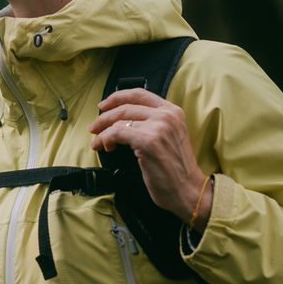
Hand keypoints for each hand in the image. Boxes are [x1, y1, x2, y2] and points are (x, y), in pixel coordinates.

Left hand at [89, 87, 209, 225]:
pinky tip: (106, 147)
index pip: (140, 93)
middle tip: (94, 127)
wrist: (188, 190)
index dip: (117, 97)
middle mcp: (167, 115)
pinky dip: (106, 139)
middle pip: (126, 106)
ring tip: (97, 141)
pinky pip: (117, 133)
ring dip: (102, 131)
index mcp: (173, 111)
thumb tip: (122, 120)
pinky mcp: (149, 141)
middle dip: (104, 116)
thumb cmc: (176, 170)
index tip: (104, 105)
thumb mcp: (169, 137)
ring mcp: (158, 127)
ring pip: (119, 120)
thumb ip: (153, 123)